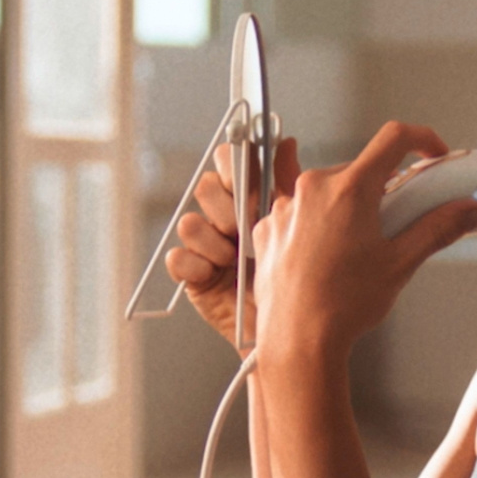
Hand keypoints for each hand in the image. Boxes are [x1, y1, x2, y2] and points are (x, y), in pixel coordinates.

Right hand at [164, 136, 301, 349]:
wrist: (294, 334)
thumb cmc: (298, 282)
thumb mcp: (296, 228)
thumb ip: (286, 184)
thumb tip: (287, 144)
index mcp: (250, 201)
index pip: (229, 163)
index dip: (235, 165)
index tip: (248, 178)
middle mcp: (224, 220)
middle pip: (206, 187)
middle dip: (227, 206)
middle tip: (246, 226)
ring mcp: (205, 248)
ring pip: (190, 223)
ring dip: (214, 241)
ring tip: (236, 260)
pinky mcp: (191, 277)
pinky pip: (178, 258)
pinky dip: (197, 266)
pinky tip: (217, 275)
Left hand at [250, 122, 476, 367]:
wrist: (297, 341)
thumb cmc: (342, 307)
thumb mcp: (400, 264)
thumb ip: (438, 228)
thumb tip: (469, 211)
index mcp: (348, 189)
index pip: (393, 139)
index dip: (421, 138)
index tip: (430, 153)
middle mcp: (311, 189)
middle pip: (357, 171)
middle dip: (379, 191)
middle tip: (390, 225)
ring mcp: (284, 208)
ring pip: (324, 192)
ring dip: (343, 209)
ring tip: (350, 252)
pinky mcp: (267, 228)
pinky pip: (296, 214)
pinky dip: (313, 227)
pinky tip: (320, 259)